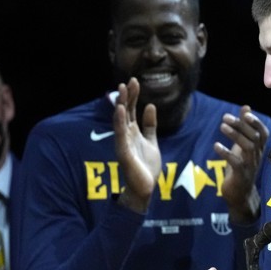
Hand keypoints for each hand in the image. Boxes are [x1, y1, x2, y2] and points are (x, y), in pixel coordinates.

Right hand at [113, 77, 160, 212]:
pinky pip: (120, 134)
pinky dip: (119, 121)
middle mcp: (125, 135)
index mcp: (132, 132)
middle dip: (127, 96)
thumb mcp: (152, 142)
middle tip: (129, 81)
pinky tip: (120, 109)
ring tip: (122, 89)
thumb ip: (150, 126)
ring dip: (121, 104)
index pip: (131, 110)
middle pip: (125, 112)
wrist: (145, 188)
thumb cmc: (146, 167)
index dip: (133, 96)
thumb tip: (150, 106)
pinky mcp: (123, 152)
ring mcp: (123, 143)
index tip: (135, 81)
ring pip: (120, 120)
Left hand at [216, 107, 270, 223]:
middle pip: (254, 137)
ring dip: (234, 136)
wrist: (240, 195)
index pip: (263, 133)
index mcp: (258, 149)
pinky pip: (236, 162)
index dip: (256, 122)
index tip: (245, 113)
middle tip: (225, 117)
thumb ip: (244, 128)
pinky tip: (216, 146)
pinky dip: (226, 153)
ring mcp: (250, 166)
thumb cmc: (241, 167)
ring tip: (222, 127)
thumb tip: (246, 107)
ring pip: (248, 147)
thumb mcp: (242, 146)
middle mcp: (257, 156)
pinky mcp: (240, 175)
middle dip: (240, 125)